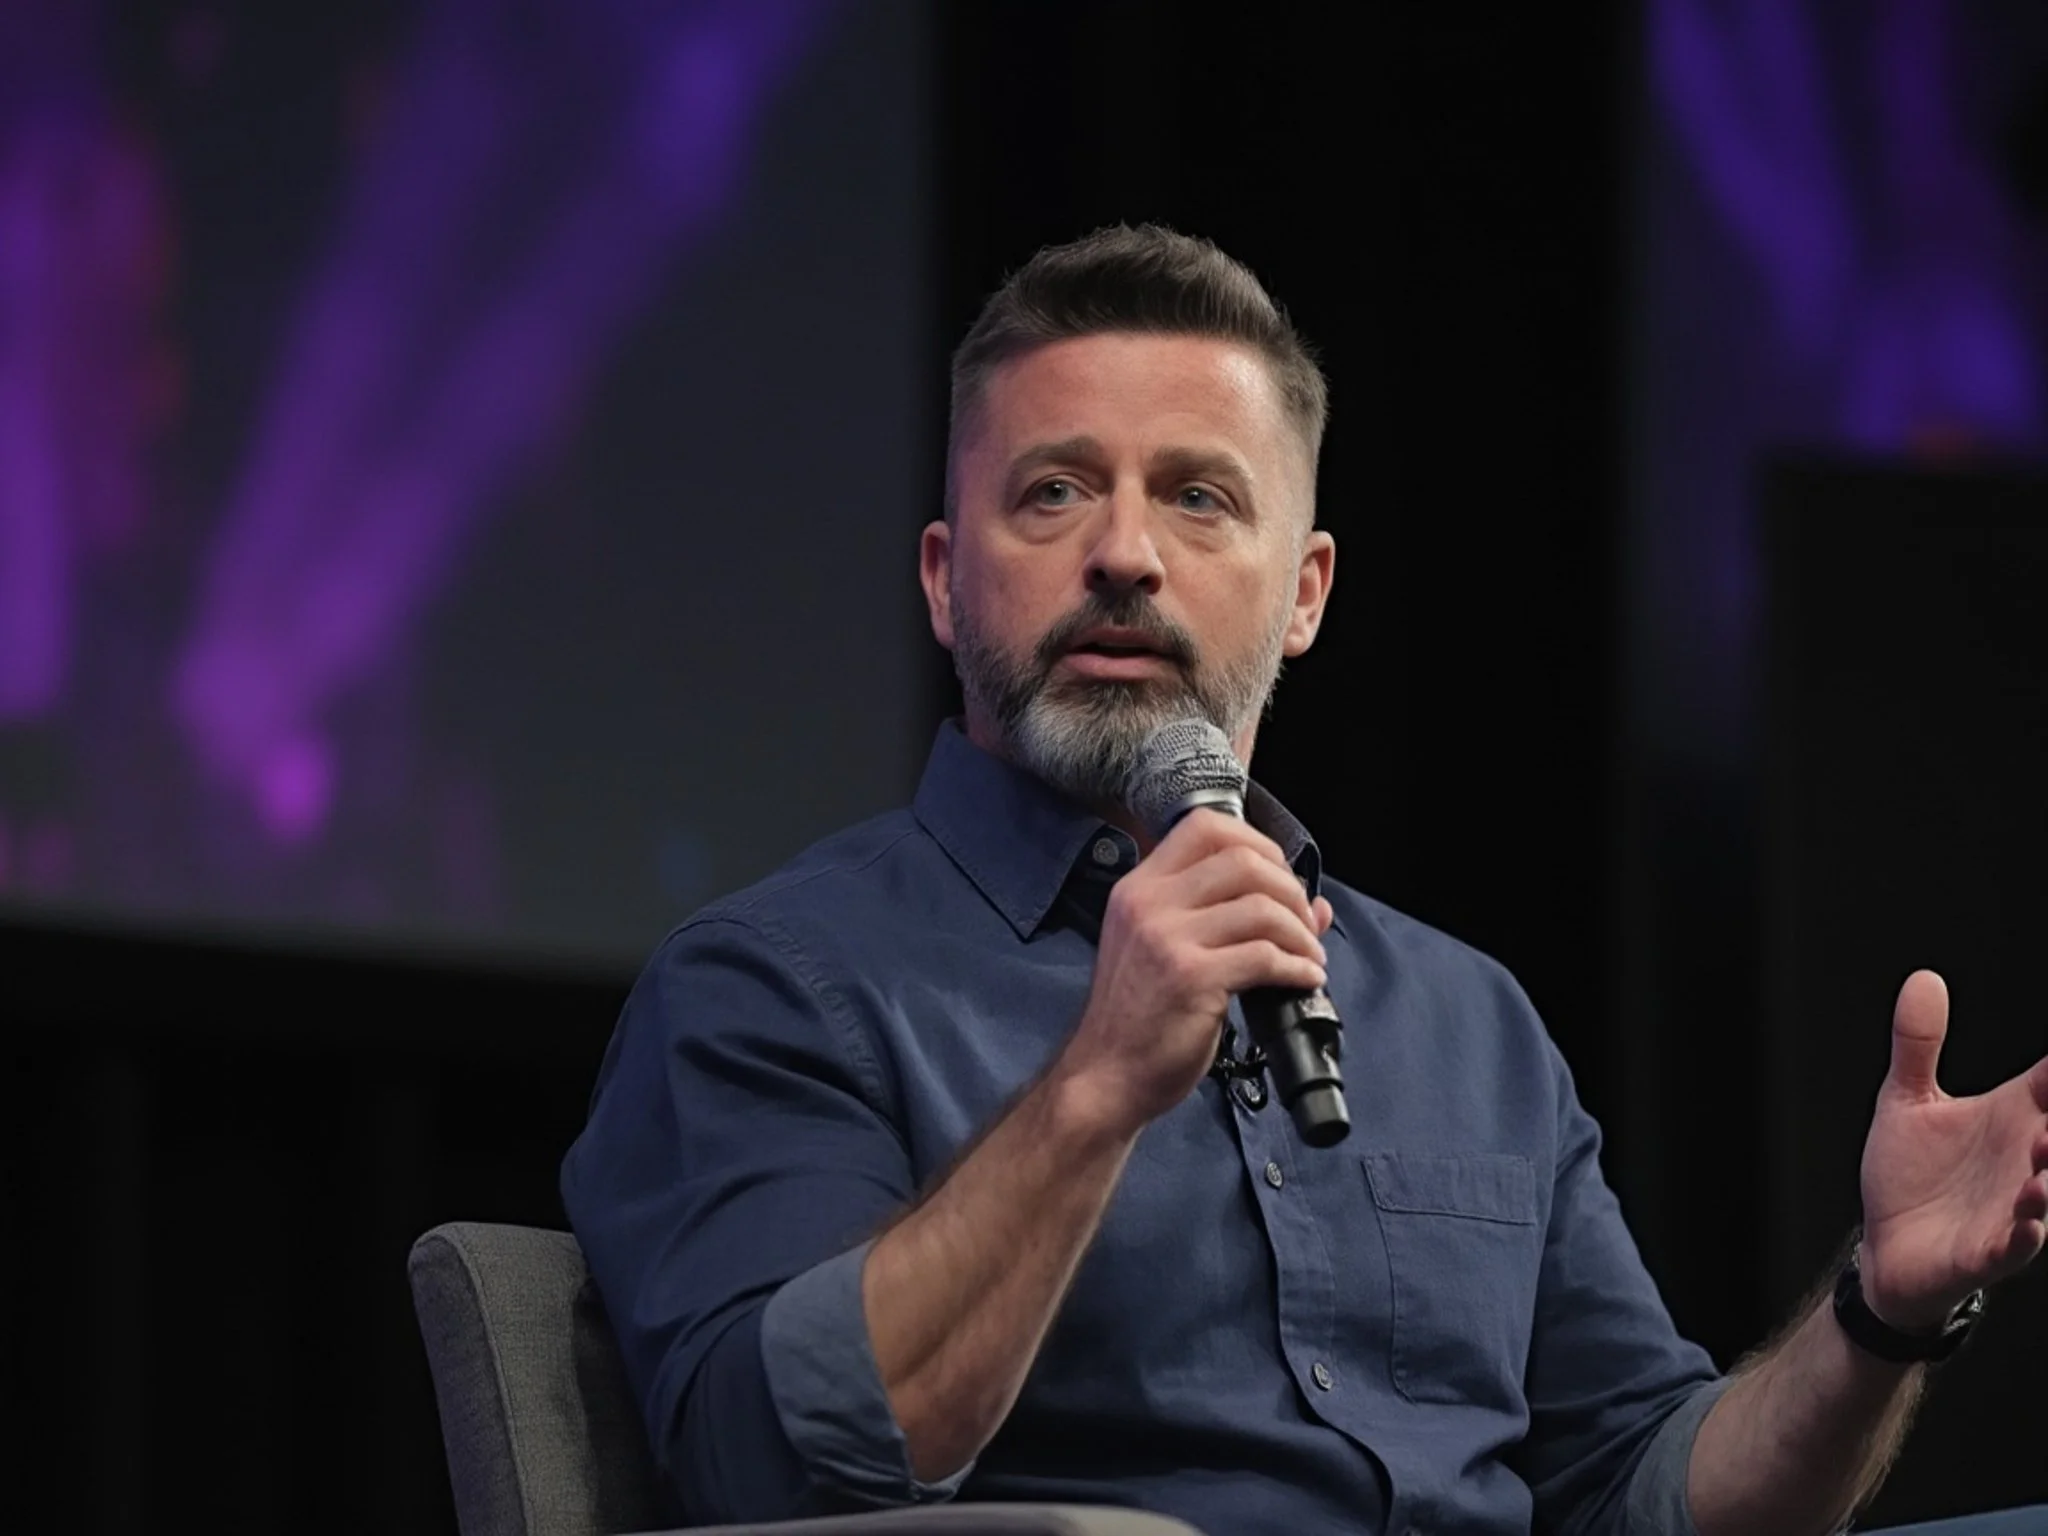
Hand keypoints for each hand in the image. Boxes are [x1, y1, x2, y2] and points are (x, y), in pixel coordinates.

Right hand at [1057, 811, 1334, 1135]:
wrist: (1106, 1075)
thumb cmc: (1138, 1017)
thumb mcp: (1169, 951)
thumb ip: (1231, 918)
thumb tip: (1316, 905)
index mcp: (1139, 888)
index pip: (1204, 827)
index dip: (1257, 842)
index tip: (1281, 876)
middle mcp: (1148, 902)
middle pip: (1243, 860)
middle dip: (1290, 889)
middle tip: (1304, 924)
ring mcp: (1166, 938)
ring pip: (1261, 907)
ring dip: (1300, 932)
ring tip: (1309, 956)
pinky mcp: (1190, 977)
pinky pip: (1265, 956)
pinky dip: (1297, 967)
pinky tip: (1304, 980)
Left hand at [1858, 970, 2047, 1328]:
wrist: (1884, 1246)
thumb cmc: (1910, 1174)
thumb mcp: (1908, 1100)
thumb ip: (1918, 1043)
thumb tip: (1924, 978)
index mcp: (2015, 1118)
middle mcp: (2026, 1161)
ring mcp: (2012, 1209)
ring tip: (2045, 1151)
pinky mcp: (1987, 1251)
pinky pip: (2015, 1246)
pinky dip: (2024, 1234)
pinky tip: (2028, 1219)